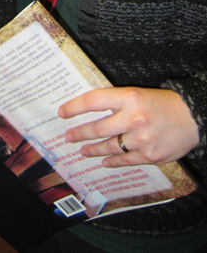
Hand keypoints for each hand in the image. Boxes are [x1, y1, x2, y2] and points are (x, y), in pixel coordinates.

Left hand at [58, 86, 199, 167]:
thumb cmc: (163, 103)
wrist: (193, 118)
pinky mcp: (149, 155)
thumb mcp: (137, 94)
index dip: (74, 107)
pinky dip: (112, 161)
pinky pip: (125, 160)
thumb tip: (90, 109)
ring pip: (109, 146)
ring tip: (82, 150)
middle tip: (68, 136)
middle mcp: (133, 118)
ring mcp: (141, 139)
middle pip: (97, 128)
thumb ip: (116, 101)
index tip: (62, 112)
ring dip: (92, 149)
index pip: (93, 101)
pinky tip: (104, 161)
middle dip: (79, 133)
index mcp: (129, 97)